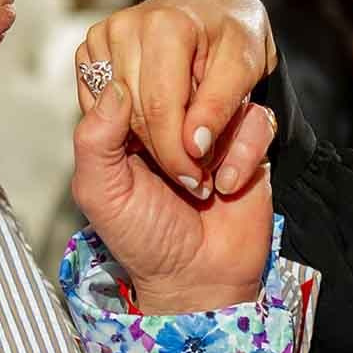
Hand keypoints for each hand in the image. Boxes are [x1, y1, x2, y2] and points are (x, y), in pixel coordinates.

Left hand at [71, 77, 275, 313]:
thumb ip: (95, 139)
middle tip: (174, 167)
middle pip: (182, 75)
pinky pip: (257, 118)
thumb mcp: (101, 193)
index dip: (138, 97)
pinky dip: (243, 153)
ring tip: (198, 182)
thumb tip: (116, 88)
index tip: (139, 138)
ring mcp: (213, 126)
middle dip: (179, 123)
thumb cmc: (143, 239)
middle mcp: (172, 116)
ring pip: (222, 91)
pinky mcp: (249, 140)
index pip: (130, 75)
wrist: (197, 278)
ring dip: (212, 140)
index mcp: (127, 123)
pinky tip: (226, 185)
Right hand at [74, 0, 276, 196]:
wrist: (213, 8)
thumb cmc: (234, 39)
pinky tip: (155, 123)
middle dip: (164, 153)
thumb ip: (220, 107)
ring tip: (179, 145)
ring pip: (115, 115)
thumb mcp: (245, 69)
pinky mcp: (91, 48)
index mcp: (165, 26)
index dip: (178, 154)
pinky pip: (99, 105)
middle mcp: (125, 26)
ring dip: (146, 141)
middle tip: (194, 173)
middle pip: (135, 115)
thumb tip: (194, 145)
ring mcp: (103, 36)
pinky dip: (126, 124)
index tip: (199, 180)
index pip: (161, 110)